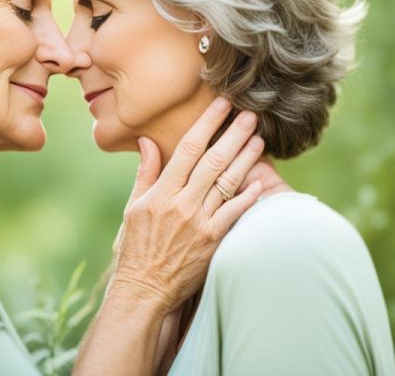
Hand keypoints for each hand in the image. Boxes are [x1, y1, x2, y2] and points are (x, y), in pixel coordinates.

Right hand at [110, 98, 264, 311]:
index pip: (187, 149)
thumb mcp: (133, 206)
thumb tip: (148, 141)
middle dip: (233, 134)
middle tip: (250, 114)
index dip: (207, 123)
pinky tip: (261, 183)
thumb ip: (145, 172)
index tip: (221, 105)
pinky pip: (234, 214)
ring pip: (227, 183)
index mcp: (162, 191)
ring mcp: (199, 222)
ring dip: (246, 159)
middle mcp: (182, 203)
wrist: (144, 288)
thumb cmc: (137, 246)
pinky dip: (248, 198)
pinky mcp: (213, 241)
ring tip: (259, 139)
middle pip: (213, 160)